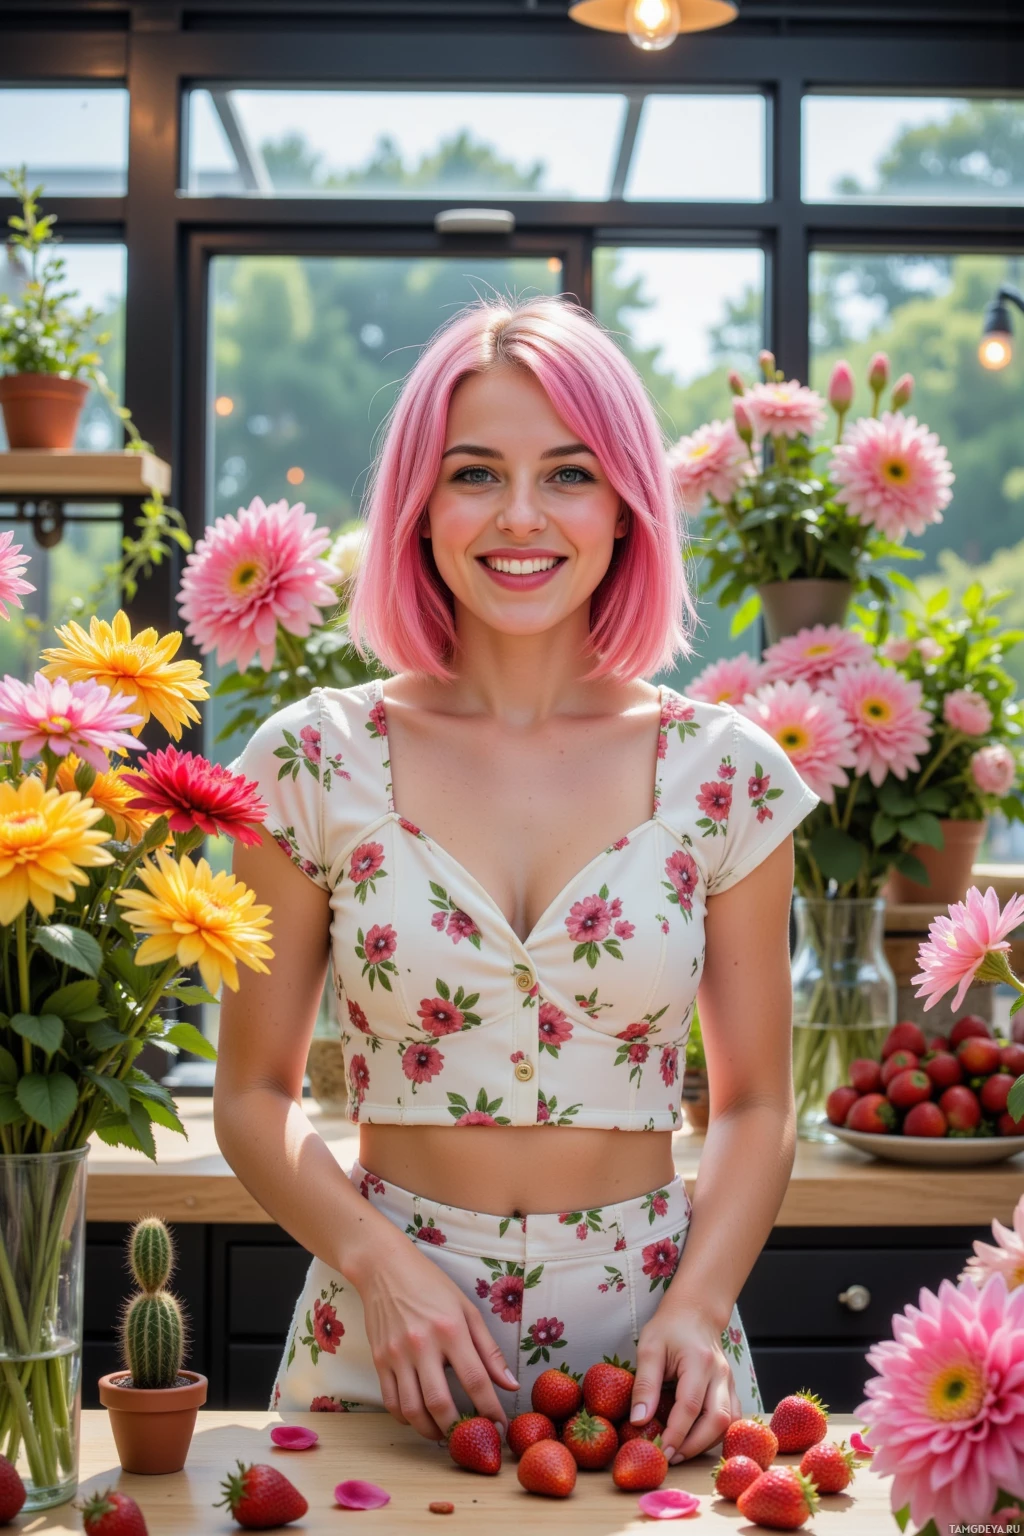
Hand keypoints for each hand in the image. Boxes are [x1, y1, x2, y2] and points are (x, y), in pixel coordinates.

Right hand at [352, 1232, 518, 1441]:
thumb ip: (489, 1350)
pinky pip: (391, 1402)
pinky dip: (407, 1419)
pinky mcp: (379, 1361)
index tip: (501, 1427)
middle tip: (471, 1439)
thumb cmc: (431, 1286)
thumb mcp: (467, 1309)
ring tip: (447, 1435)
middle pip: (441, 1403)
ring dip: (431, 1431)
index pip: (476, 1380)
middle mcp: (422, 1345)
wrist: (385, 1268)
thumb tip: (510, 1385)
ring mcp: (397, 1355)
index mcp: (451, 1329)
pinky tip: (421, 1418)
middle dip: (459, 1430)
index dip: (491, 1410)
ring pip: (412, 1410)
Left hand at [628, 1302, 740, 1462]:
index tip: (661, 1451)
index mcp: (699, 1361)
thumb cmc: (669, 1327)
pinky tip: (697, 1440)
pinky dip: (717, 1434)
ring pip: (729, 1423)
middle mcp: (720, 1374)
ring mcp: (729, 1382)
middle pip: (717, 1420)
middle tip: (671, 1457)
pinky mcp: (731, 1388)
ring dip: (707, 1442)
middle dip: (694, 1445)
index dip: (676, 1434)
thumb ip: (645, 1384)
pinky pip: (732, 1418)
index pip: (690, 1407)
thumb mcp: (649, 1348)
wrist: (695, 1311)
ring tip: (681, 1451)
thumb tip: (638, 1420)